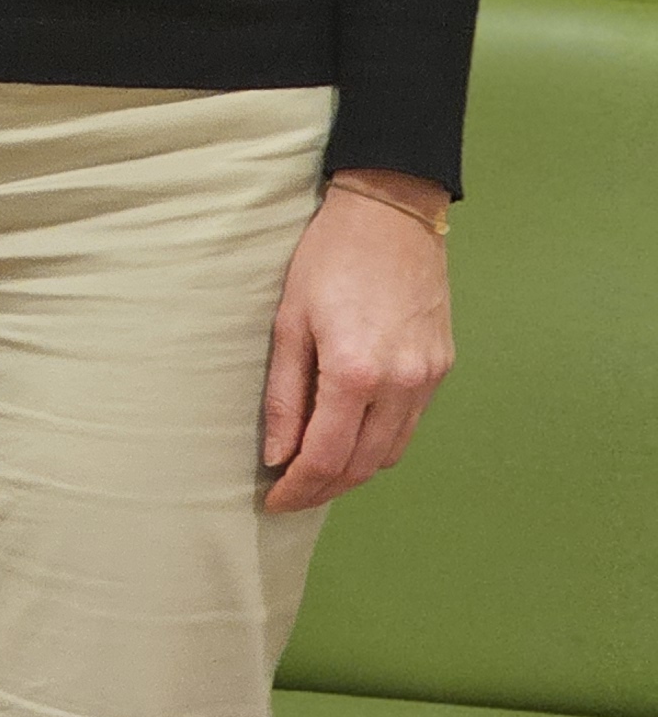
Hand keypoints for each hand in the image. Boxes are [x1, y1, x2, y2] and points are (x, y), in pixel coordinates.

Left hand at [262, 172, 452, 513]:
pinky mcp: (442, 367)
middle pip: (364, 465)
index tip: (275, 500)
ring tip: (317, 473)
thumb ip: (285, 394)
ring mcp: (428, 378)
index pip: (327, 456)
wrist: (390, 215)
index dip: (299, 487)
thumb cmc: (328, 260)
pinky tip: (353, 438)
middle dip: (326, 488)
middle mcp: (401, 383)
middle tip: (292, 495)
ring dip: (355, 471)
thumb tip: (278, 453)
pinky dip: (380, 442)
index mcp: (356, 372)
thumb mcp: (289, 322)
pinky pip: (410, 424)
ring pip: (392, 451)